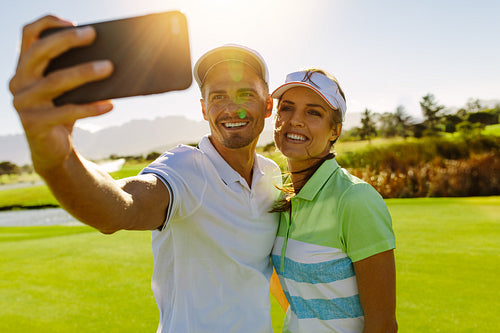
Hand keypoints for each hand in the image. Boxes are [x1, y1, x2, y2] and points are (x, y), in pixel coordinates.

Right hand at [9, 15, 113, 171]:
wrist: (53, 149)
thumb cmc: (63, 113)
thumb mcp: (67, 90)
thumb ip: (74, 72)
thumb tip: (108, 58)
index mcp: (24, 68)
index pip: (28, 36)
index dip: (47, 23)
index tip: (74, 22)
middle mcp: (18, 82)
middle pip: (39, 52)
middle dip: (67, 40)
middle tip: (93, 34)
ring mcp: (22, 103)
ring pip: (55, 81)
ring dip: (84, 72)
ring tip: (109, 67)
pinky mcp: (33, 124)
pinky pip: (65, 112)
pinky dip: (90, 108)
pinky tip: (109, 104)